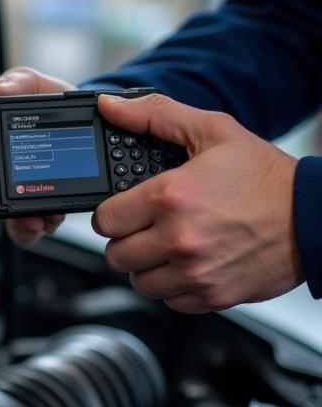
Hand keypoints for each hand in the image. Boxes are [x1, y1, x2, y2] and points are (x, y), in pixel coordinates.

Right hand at [0, 66, 75, 246]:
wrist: (81, 119)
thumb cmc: (47, 99)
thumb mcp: (30, 84)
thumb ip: (11, 84)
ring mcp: (11, 189)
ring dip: (13, 221)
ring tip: (33, 220)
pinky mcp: (31, 205)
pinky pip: (23, 227)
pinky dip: (32, 230)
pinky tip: (45, 222)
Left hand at [93, 93, 302, 311]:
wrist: (315, 217)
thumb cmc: (265, 177)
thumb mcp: (213, 131)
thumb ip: (155, 116)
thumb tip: (110, 106)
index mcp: (171, 197)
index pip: (105, 220)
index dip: (114, 213)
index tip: (128, 210)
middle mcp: (179, 238)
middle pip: (115, 255)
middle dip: (128, 240)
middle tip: (150, 228)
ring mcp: (194, 272)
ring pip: (138, 282)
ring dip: (148, 266)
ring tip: (172, 246)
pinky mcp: (210, 296)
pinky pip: (167, 300)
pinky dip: (174, 286)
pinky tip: (192, 263)